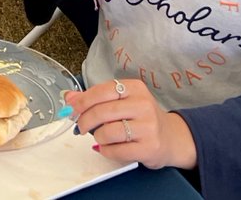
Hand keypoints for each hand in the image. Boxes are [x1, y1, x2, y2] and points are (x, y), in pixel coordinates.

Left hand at [66, 78, 196, 169]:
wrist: (171, 138)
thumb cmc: (141, 118)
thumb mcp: (121, 102)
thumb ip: (95, 98)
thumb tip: (69, 97)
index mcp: (135, 88)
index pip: (102, 91)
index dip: (83, 100)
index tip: (72, 108)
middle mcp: (143, 105)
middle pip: (102, 111)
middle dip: (85, 120)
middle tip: (81, 127)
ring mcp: (148, 127)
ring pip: (108, 132)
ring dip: (98, 137)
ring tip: (100, 138)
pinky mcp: (149, 148)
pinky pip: (117, 150)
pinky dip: (106, 151)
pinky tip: (108, 148)